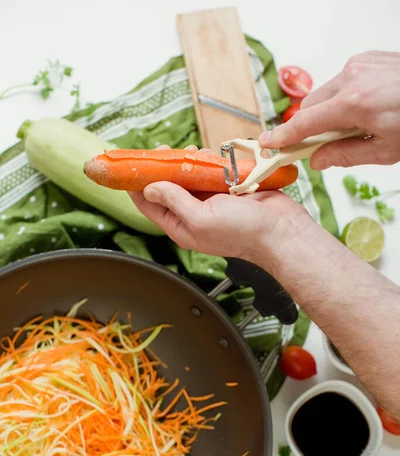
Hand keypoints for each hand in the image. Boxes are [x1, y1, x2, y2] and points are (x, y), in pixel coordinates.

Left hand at [128, 147, 309, 263]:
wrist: (282, 231)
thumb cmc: (243, 232)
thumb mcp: (200, 219)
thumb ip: (174, 202)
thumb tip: (150, 187)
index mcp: (181, 227)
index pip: (150, 205)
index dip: (136, 185)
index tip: (128, 165)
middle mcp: (194, 215)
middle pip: (168, 188)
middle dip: (164, 168)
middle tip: (163, 149)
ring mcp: (212, 201)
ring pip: (190, 176)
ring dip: (188, 161)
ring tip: (191, 151)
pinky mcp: (229, 190)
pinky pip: (212, 171)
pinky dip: (209, 161)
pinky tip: (211, 155)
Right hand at [259, 51, 399, 169]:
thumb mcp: (385, 151)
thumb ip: (344, 156)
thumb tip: (317, 160)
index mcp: (354, 104)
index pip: (304, 124)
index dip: (281, 137)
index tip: (266, 144)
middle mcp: (352, 78)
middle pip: (310, 107)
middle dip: (311, 127)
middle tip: (324, 146)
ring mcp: (359, 64)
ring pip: (325, 93)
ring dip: (329, 112)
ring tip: (355, 125)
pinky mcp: (367, 58)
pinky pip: (342, 80)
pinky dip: (343, 97)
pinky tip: (365, 108)